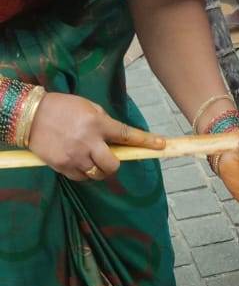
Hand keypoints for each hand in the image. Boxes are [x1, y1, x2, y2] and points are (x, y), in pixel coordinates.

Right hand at [29, 93, 164, 180]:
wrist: (29, 115)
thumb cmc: (61, 108)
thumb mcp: (87, 107)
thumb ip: (104, 122)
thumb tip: (117, 138)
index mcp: (97, 123)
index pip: (127, 135)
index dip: (146, 141)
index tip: (162, 145)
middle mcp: (89, 141)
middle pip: (113, 165)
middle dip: (113, 164)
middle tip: (107, 158)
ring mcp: (76, 156)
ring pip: (98, 175)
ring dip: (99, 170)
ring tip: (88, 159)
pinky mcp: (63, 166)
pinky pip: (82, 178)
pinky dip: (84, 173)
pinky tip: (76, 161)